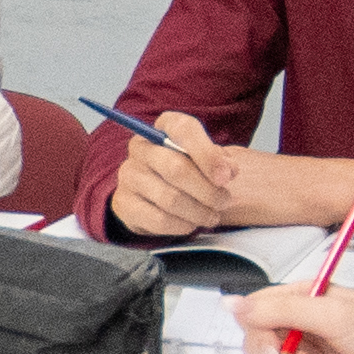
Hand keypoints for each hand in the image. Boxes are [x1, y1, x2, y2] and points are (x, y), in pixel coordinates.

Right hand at [108, 110, 241, 234]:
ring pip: (170, 198)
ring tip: (212, 216)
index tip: (226, 177)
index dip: (207, 155)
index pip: (184, 130)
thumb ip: (221, 161)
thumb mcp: (206, 159)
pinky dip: (181, 225)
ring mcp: (129, 175)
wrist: (154, 195)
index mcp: (164, 127)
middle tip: (224, 201)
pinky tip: (191, 224)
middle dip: (207, 190)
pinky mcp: (125, 203)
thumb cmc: (186, 171)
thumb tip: (227, 171)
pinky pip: (158, 219)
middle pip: (176, 168)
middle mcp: (141, 147)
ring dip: (198, 212)